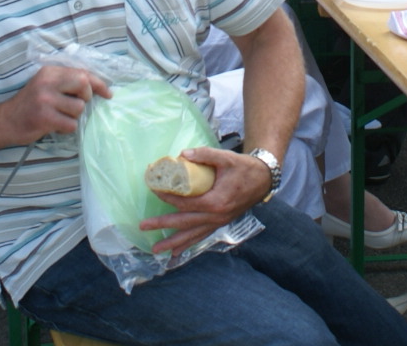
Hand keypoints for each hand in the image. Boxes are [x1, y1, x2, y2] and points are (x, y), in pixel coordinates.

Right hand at [1, 65, 113, 144]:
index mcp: (50, 72)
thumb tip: (96, 87)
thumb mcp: (46, 85)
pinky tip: (54, 126)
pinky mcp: (44, 117)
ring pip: (78, 108)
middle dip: (86, 98)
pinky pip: (70, 124)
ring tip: (60, 117)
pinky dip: (66, 128)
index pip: (82, 73)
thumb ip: (66, 82)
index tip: (108, 93)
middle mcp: (47, 82)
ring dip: (73, 116)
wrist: (5, 121)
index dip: (99, 84)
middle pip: (84, 85)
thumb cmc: (30, 104)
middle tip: (76, 105)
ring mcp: (45, 99)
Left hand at [140, 147, 271, 254]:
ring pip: (192, 235)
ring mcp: (218, 223)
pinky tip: (177, 253)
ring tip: (156, 250)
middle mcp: (216, 217)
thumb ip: (204, 155)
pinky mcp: (220, 224)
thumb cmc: (244, 168)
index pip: (186, 203)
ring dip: (173, 243)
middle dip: (163, 226)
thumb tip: (182, 154)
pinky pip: (201, 236)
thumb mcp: (225, 158)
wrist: (263, 180)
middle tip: (143, 226)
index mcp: (215, 201)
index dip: (169, 198)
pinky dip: (188, 244)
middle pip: (184, 223)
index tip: (155, 192)